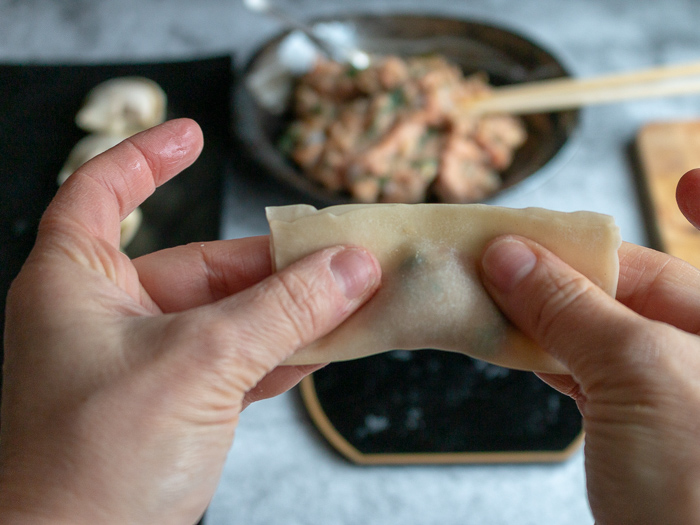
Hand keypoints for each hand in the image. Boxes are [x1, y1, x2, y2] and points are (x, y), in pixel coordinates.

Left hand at [0, 119, 380, 524]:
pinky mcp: (175, 406)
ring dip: (289, 311)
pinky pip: (238, 362)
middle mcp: (108, 317)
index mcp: (76, 285)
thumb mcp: (199, 365)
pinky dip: (280, 355)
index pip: (101, 194)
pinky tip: (325, 348)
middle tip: (341, 253)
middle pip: (201, 264)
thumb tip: (350, 268)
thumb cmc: (93, 465)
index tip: (192, 135)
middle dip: (273, 262)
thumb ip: (281, 312)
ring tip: (350, 295)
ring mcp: (145, 364)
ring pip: (230, 316)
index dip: (145, 158)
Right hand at [480, 169, 699, 523]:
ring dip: (544, 305)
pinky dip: (543, 348)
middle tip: (508, 239)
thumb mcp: (640, 373)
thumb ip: (573, 305)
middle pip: (638, 283)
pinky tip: (508, 333)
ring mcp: (667, 389)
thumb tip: (509, 255)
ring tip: (490, 280)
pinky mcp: (631, 423)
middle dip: (576, 260)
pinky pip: (582, 366)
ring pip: (598, 325)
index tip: (683, 179)